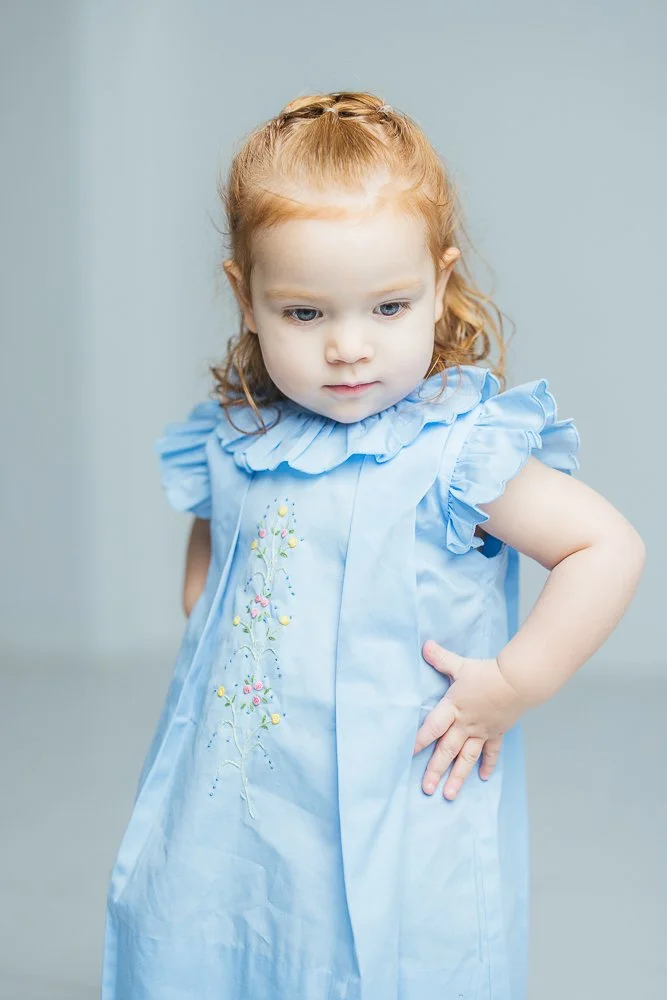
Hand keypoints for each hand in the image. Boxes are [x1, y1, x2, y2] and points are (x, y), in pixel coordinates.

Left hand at [413, 639, 529, 799]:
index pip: (431, 728)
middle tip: (426, 789)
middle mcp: (465, 725)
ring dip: (458, 777)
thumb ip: (441, 658)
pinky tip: (483, 778)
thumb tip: (425, 645)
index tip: (407, 755)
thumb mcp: (460, 665)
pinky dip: (487, 765)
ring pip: (467, 758)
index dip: (418, 741)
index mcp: (453, 708)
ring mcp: (481, 732)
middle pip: (447, 750)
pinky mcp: (496, 733)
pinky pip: (490, 752)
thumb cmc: (487, 672)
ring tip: (449, 795)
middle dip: (435, 770)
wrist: (518, 681)